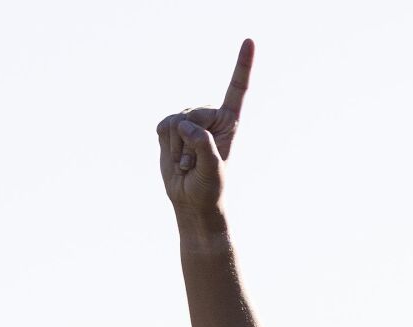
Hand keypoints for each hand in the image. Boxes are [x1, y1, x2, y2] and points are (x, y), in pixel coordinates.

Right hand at [157, 39, 253, 219]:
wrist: (190, 201)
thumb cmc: (209, 188)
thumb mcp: (212, 170)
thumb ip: (203, 145)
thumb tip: (185, 124)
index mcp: (229, 122)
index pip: (237, 89)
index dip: (242, 65)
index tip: (250, 40)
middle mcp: (210, 117)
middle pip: (193, 114)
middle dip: (189, 142)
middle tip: (194, 164)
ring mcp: (189, 121)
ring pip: (175, 121)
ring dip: (177, 149)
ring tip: (187, 163)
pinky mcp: (170, 128)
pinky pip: (162, 126)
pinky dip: (165, 145)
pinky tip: (175, 158)